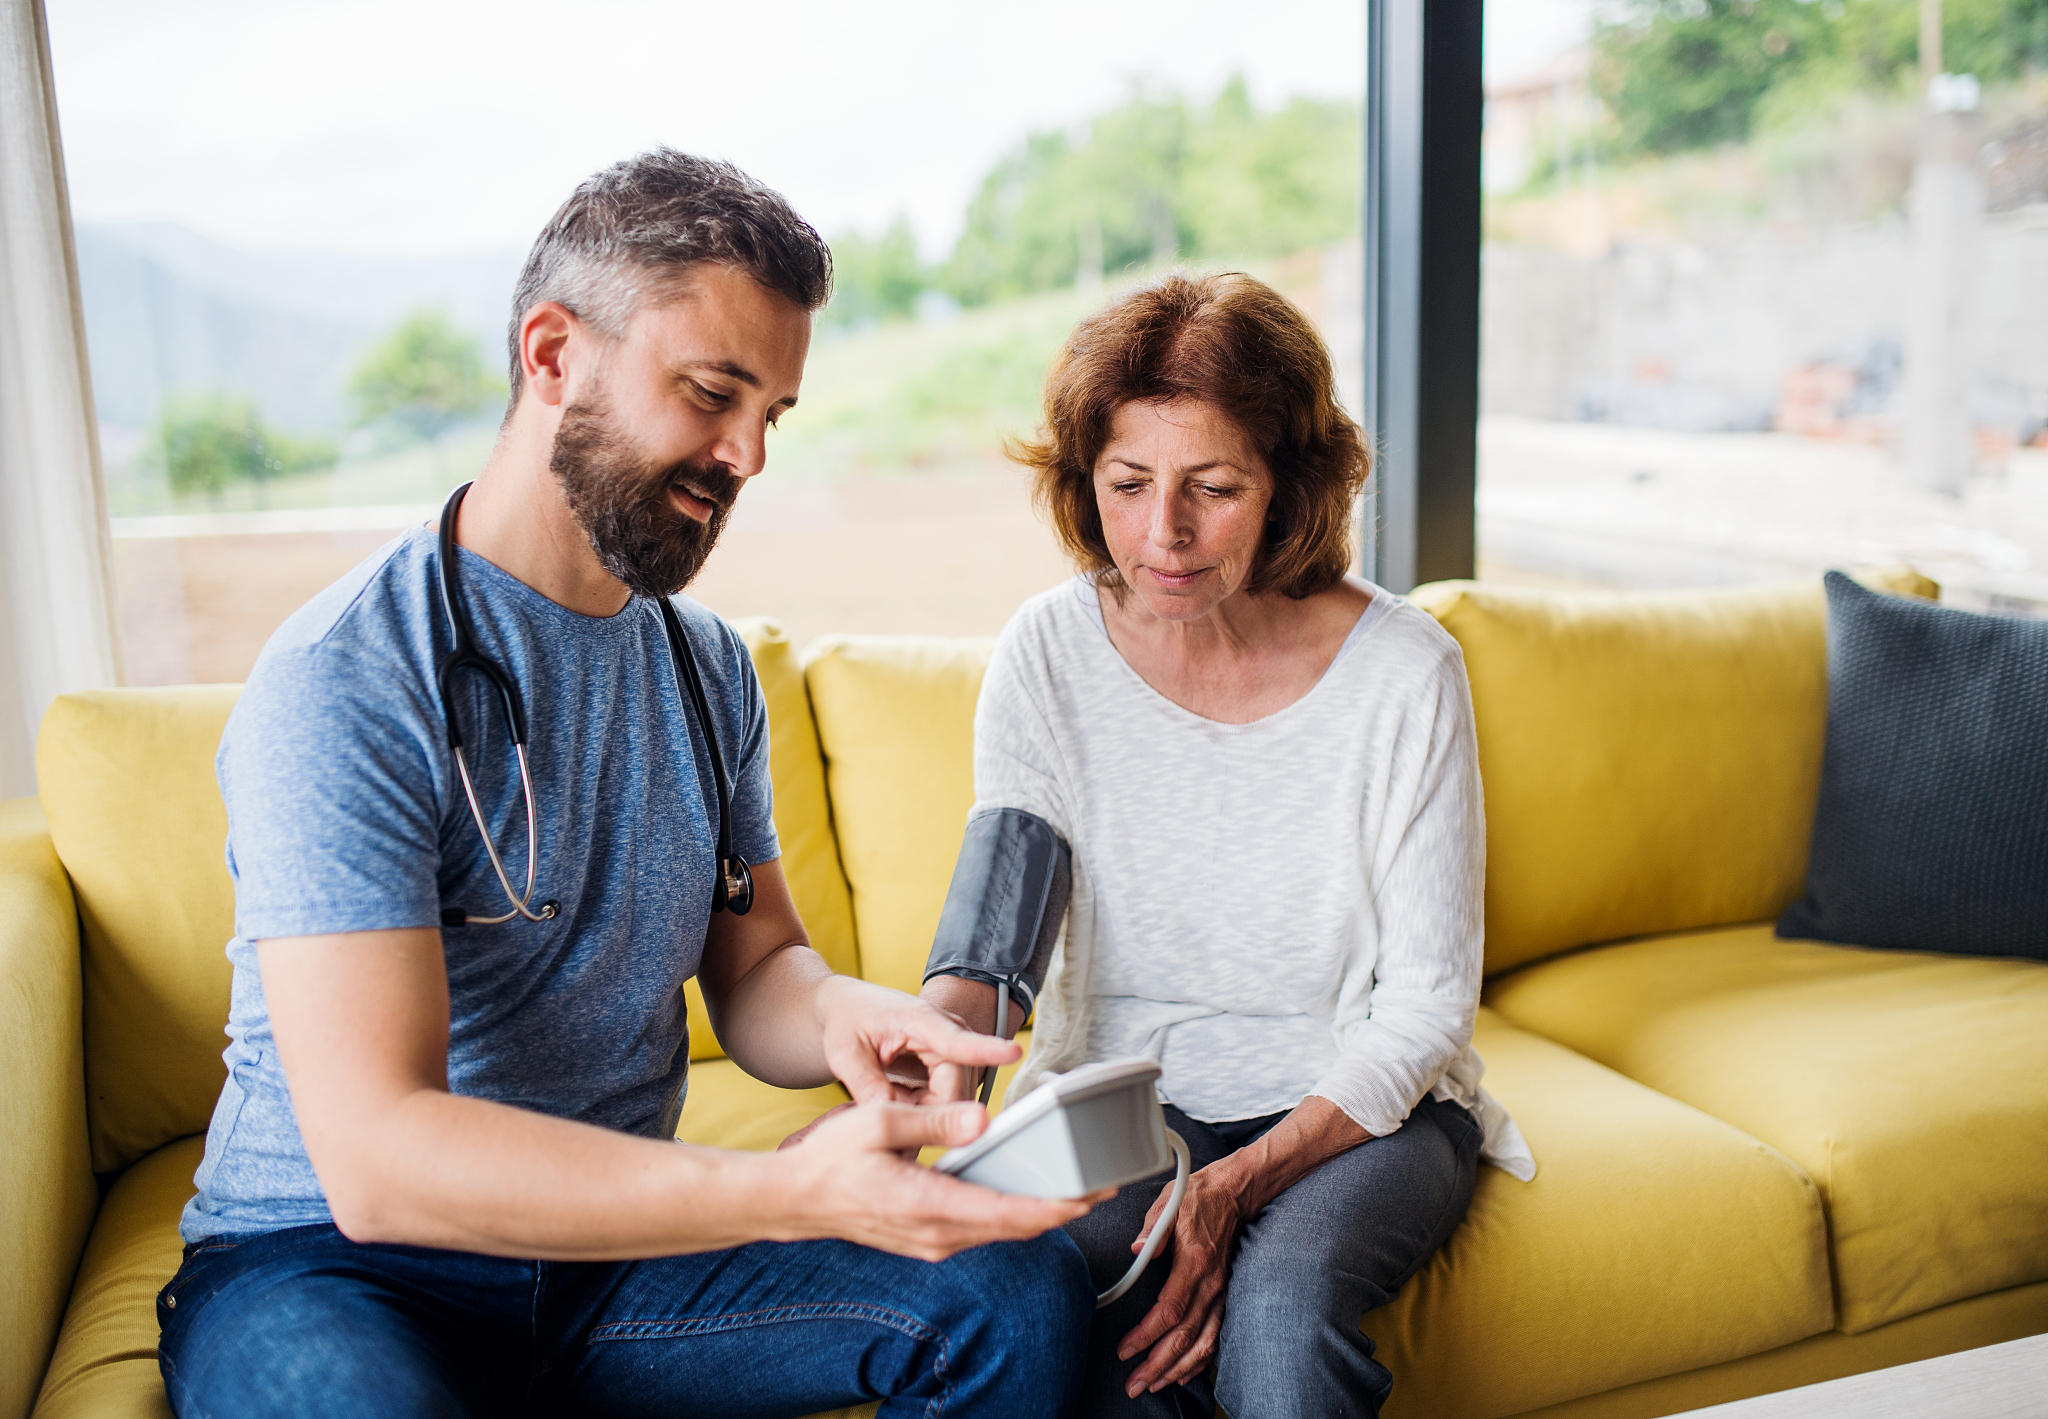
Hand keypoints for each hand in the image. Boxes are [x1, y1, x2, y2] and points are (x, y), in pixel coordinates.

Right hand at [779, 1098, 1093, 1259]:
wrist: (794, 1201)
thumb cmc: (830, 1161)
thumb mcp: (877, 1125)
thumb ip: (932, 1123)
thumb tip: (981, 1118)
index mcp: (929, 1206)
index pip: (1008, 1214)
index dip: (1055, 1207)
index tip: (1090, 1195)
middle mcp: (937, 1235)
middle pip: (1015, 1228)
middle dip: (1062, 1209)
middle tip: (1103, 1186)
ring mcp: (933, 1243)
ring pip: (1001, 1233)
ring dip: (1040, 1214)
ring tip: (1078, 1190)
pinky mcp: (929, 1240)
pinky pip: (983, 1231)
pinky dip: (1013, 1216)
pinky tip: (1029, 1197)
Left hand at [815, 975, 1019, 1106]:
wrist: (849, 1010)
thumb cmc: (848, 1021)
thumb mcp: (845, 1052)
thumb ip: (865, 1083)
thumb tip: (887, 1115)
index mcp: (919, 1019)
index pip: (957, 1038)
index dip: (986, 1048)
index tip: (1013, 1053)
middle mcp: (945, 1031)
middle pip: (955, 1089)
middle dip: (924, 1114)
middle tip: (885, 1113)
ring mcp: (952, 1049)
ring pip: (952, 1100)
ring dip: (919, 1110)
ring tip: (884, 1093)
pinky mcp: (950, 1065)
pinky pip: (945, 1101)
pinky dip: (919, 1107)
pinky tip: (895, 1093)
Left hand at [1118, 1163, 1245, 1396]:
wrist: (1234, 1193)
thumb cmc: (1197, 1197)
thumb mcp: (1170, 1201)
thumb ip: (1153, 1227)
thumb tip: (1135, 1248)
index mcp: (1195, 1262)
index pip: (1170, 1310)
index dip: (1146, 1335)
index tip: (1124, 1350)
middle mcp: (1211, 1283)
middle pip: (1185, 1336)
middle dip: (1158, 1365)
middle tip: (1133, 1384)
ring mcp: (1220, 1292)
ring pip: (1202, 1343)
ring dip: (1177, 1369)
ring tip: (1153, 1385)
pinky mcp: (1223, 1296)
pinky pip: (1214, 1337)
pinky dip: (1199, 1360)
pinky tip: (1182, 1373)